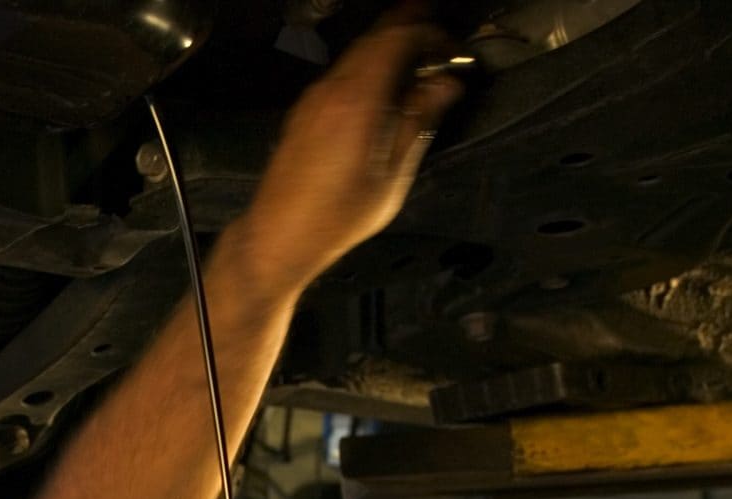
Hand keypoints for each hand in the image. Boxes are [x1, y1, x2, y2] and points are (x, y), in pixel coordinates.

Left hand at [228, 13, 463, 294]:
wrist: (278, 236)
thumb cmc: (338, 215)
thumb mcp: (391, 174)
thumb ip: (418, 121)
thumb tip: (446, 85)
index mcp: (357, 99)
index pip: (397, 40)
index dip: (429, 35)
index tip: (453, 50)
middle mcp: (330, 90)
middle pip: (373, 39)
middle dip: (409, 30)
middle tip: (441, 39)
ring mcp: (312, 99)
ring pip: (355, 55)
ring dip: (388, 49)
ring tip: (419, 62)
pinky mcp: (303, 113)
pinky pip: (340, 75)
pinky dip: (367, 68)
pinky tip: (383, 89)